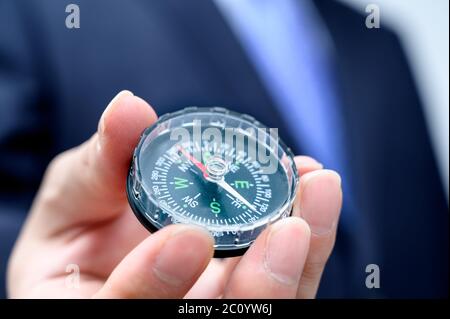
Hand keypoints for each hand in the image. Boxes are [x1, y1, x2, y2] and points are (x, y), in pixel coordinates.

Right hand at [7, 91, 341, 297]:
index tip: (188, 237)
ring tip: (318, 190)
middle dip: (261, 287)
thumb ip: (98, 164)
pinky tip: (314, 190)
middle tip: (292, 228)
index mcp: (99, 309)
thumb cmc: (78, 231)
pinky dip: (307, 245)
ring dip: (301, 261)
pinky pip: (286, 284)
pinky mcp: (243, 292)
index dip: (154, 286)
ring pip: (263, 308)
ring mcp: (209, 309)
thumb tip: (128, 109)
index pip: (126, 312)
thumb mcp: (72, 197)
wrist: (105, 250)